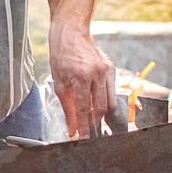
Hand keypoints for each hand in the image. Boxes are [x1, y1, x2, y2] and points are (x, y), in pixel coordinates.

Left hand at [48, 22, 114, 137]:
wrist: (71, 33)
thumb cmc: (62, 55)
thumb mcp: (59, 82)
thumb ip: (68, 107)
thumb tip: (72, 128)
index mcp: (81, 77)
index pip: (85, 110)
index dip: (84, 128)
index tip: (83, 139)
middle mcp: (97, 74)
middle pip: (101, 109)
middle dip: (95, 124)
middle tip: (89, 134)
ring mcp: (107, 71)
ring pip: (110, 103)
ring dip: (103, 116)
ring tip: (94, 122)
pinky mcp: (112, 69)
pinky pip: (112, 92)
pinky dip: (106, 102)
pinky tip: (98, 106)